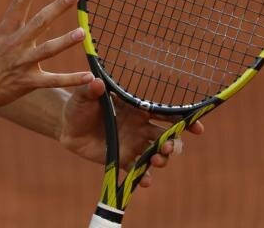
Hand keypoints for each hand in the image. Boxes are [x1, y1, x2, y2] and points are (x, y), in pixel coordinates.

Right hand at [0, 0, 93, 113]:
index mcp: (4, 29)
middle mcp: (16, 43)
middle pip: (40, 22)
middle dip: (57, 8)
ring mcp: (23, 63)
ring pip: (48, 51)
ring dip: (66, 42)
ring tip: (83, 33)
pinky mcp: (27, 82)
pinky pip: (53, 81)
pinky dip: (71, 80)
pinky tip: (88, 76)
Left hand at [59, 78, 204, 186]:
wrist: (67, 126)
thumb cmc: (79, 106)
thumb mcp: (83, 95)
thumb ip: (90, 89)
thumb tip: (95, 81)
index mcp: (135, 110)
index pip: (163, 114)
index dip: (182, 120)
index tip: (197, 126)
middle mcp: (139, 128)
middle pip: (166, 137)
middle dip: (174, 143)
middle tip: (170, 147)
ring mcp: (133, 145)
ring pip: (156, 155)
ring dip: (162, 159)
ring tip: (157, 159)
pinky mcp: (122, 160)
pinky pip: (138, 172)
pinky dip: (145, 178)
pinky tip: (147, 181)